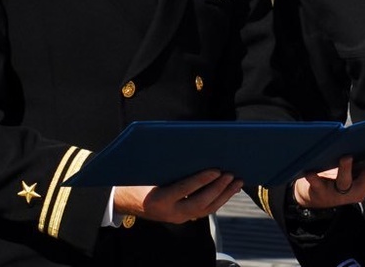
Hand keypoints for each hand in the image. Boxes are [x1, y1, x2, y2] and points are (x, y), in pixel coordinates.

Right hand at [114, 169, 243, 223]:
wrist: (126, 201)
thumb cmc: (138, 179)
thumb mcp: (149, 171)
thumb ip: (168, 164)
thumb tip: (193, 147)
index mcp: (158, 199)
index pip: (184, 190)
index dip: (202, 180)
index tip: (217, 170)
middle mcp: (169, 212)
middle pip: (199, 204)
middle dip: (218, 189)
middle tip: (232, 175)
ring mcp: (178, 217)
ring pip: (205, 210)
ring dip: (224, 195)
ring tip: (237, 182)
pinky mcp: (184, 217)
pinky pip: (205, 210)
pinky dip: (219, 199)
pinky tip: (230, 189)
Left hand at [293, 140, 364, 208]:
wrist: (320, 196)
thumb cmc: (343, 177)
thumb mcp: (359, 169)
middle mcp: (359, 191)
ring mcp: (341, 194)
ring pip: (346, 183)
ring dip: (346, 169)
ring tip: (346, 156)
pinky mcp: (322, 194)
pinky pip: (318, 186)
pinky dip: (315, 179)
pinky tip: (311, 170)